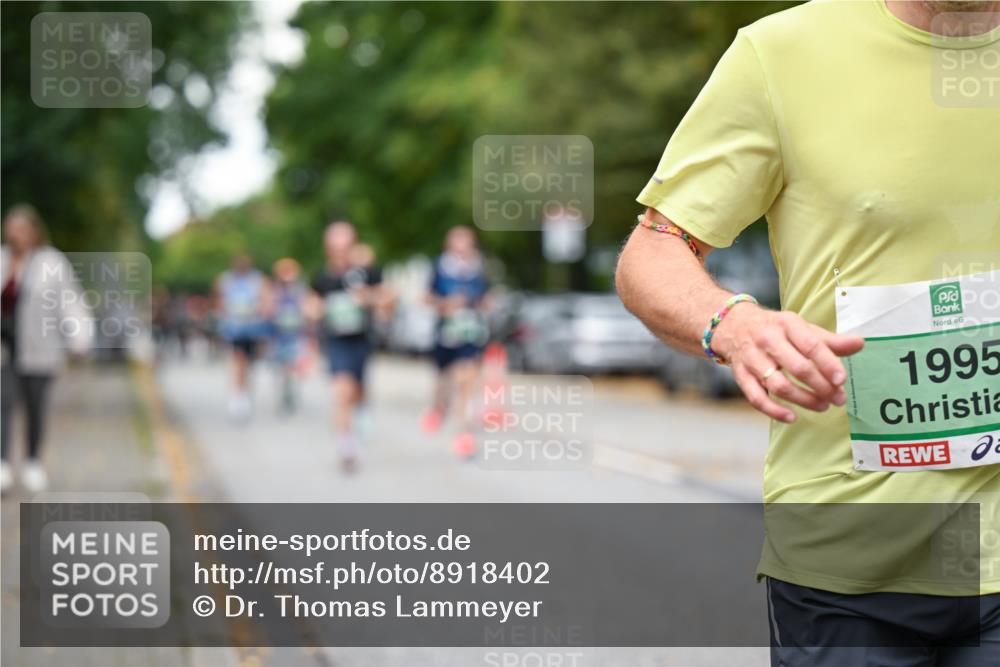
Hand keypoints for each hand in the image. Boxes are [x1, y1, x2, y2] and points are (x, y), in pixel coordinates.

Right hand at [711, 305, 863, 422]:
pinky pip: (756, 397)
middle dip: (821, 386)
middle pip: (797, 367)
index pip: (811, 345)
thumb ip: (830, 340)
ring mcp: (752, 358)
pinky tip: (792, 417)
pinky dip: (774, 411)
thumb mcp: (801, 328)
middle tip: (838, 398)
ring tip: (822, 406)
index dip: (828, 364)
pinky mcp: (741, 375)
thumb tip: (860, 344)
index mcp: (786, 324)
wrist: (734, 325)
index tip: (842, 380)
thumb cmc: (776, 329)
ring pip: (778, 385)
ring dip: (803, 400)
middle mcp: (767, 339)